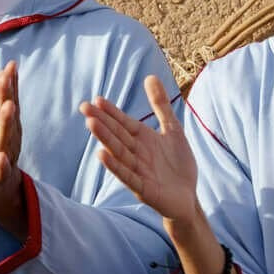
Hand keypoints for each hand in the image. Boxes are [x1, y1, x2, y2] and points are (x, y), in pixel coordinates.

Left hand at [0, 62, 25, 233]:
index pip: (9, 102)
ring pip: (6, 140)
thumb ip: (1, 99)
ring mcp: (5, 159)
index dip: (9, 84)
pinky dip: (2, 166)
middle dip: (8, 97)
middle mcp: (10, 140)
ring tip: (8, 108)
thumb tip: (6, 70)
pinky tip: (1, 159)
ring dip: (8, 124)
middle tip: (6, 78)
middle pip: (9, 117)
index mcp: (8, 127)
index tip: (11, 64)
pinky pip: (1, 172)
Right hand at [82, 75, 200, 228]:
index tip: (97, 99)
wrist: (188, 197)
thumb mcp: (172, 129)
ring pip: (119, 152)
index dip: (111, 112)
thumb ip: (161, 105)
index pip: (124, 123)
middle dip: (102, 122)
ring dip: (105, 139)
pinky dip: (115, 166)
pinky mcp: (143, 189)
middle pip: (117, 135)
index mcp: (142, 139)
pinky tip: (101, 154)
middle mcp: (136, 154)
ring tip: (91, 124)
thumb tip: (149, 76)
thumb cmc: (178, 165)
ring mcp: (138, 171)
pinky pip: (127, 176)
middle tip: (84, 108)